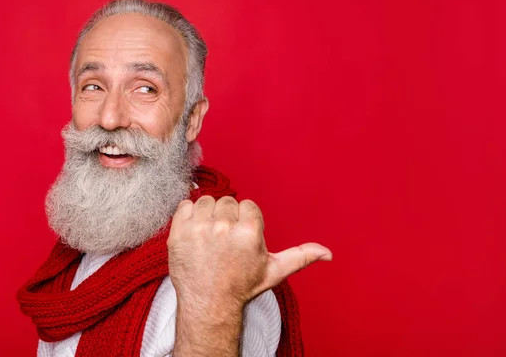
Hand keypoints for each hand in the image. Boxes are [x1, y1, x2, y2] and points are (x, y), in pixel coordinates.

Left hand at [167, 195, 331, 310]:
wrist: (209, 304)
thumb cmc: (241, 286)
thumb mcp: (274, 271)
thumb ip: (300, 256)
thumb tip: (327, 253)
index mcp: (248, 232)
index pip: (247, 205)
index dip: (245, 220)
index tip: (241, 236)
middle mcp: (223, 227)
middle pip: (227, 202)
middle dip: (227, 217)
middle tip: (225, 239)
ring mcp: (198, 229)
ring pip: (206, 201)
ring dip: (208, 214)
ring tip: (210, 236)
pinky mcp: (178, 232)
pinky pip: (184, 205)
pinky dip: (188, 214)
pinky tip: (195, 232)